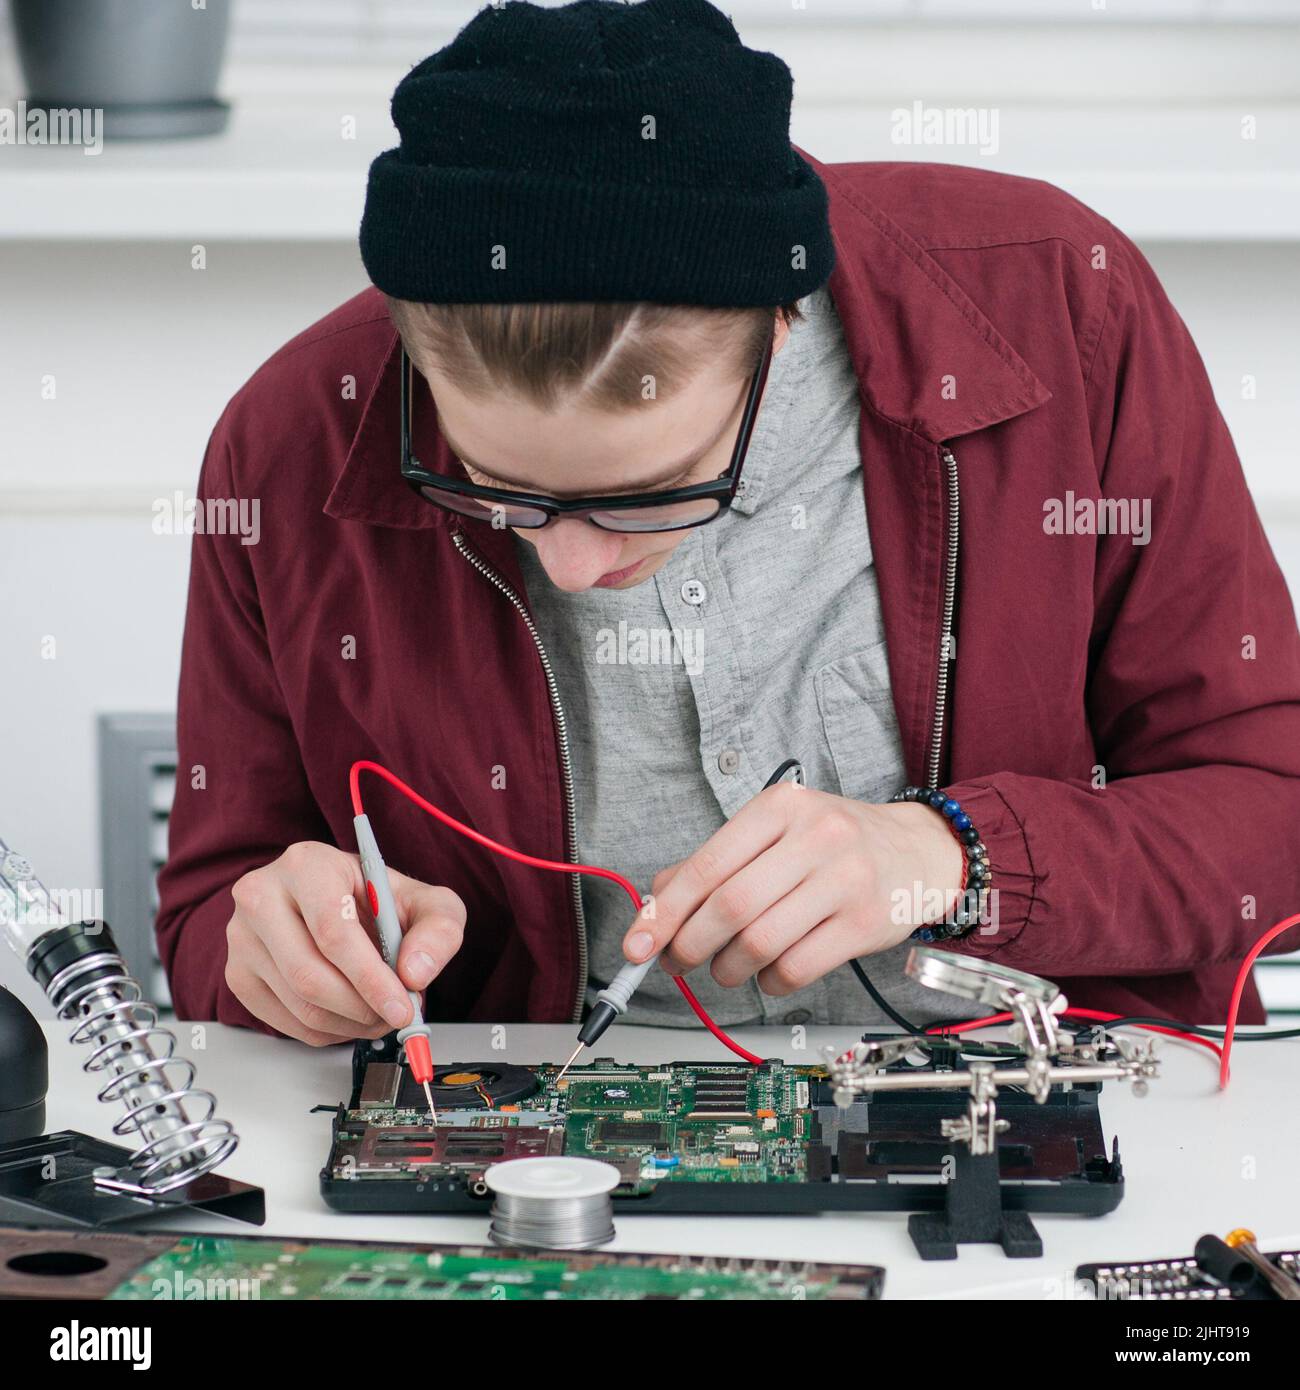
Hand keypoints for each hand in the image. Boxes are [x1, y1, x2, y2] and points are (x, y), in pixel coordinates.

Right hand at [224, 840, 465, 1044]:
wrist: (341, 903)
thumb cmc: (378, 900)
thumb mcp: (426, 903)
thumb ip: (438, 930)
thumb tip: (415, 973)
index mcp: (307, 865)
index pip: (332, 930)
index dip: (370, 977)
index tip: (402, 1005)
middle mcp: (262, 895)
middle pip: (309, 974)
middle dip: (362, 1007)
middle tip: (395, 1015)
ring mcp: (242, 938)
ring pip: (298, 1004)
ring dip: (350, 1024)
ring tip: (379, 1014)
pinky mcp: (238, 975)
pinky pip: (285, 1023)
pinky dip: (328, 1032)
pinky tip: (350, 1016)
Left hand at [623, 784, 962, 996]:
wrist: (918, 851)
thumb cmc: (834, 844)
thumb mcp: (774, 833)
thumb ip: (715, 863)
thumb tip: (655, 907)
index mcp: (779, 807)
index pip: (707, 865)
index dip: (664, 911)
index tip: (637, 945)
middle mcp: (814, 837)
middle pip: (730, 907)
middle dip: (691, 946)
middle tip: (679, 960)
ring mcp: (844, 880)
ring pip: (760, 943)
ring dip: (729, 969)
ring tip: (728, 967)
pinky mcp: (865, 923)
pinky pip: (796, 968)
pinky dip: (769, 982)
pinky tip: (769, 973)